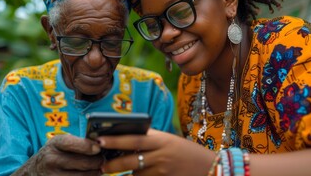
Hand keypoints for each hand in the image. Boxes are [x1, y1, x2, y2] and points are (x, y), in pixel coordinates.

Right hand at [12, 134, 103, 175]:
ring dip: (95, 173)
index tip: (98, 148)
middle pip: (83, 162)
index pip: (72, 143)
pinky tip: (90, 175)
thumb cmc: (52, 155)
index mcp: (54, 144)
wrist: (32, 172)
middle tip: (103, 159)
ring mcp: (53, 175)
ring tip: (99, 168)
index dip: (88, 146)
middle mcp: (52, 160)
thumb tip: (99, 144)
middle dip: (97, 161)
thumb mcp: (58, 144)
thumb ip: (75, 142)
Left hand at [98, 129, 214, 175]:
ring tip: (117, 171)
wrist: (211, 167)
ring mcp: (163, 171)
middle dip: (113, 163)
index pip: (134, 138)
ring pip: (136, 175)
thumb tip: (123, 141)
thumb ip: (150, 140)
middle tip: (102, 166)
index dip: (115, 140)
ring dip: (127, 175)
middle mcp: (162, 155)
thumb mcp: (169, 140)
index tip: (99, 140)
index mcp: (161, 139)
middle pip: (131, 159)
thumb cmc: (186, 152)